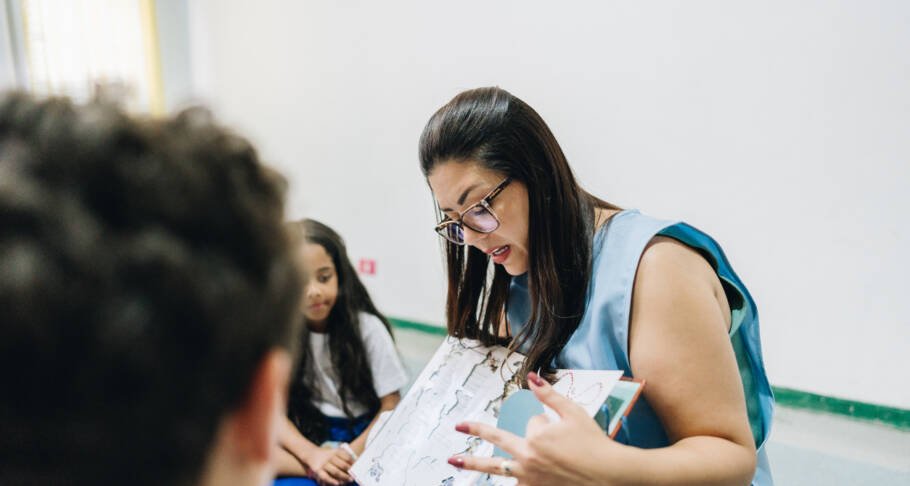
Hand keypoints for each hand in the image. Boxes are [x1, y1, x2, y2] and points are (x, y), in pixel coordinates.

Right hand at [307, 446, 353, 485]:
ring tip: (349, 480)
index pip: (347, 457)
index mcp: (335, 451)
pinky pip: (325, 477)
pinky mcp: (318, 470)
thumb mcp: (335, 452)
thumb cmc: (327, 455)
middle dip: (349, 471)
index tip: (358, 468)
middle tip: (354, 476)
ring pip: (335, 472)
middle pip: (342, 465)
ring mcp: (323, 464)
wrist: (311, 454)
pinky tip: (337, 483)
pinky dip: (332, 481)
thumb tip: (357, 462)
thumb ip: (345, 457)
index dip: (353, 463)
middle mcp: (330, 457)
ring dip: (343, 477)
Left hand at [448, 372, 621, 485]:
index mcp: (537, 437)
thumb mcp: (573, 414)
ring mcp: (529, 478)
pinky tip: (496, 481)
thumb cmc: (594, 445)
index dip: (547, 423)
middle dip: (475, 431)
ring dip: (474, 465)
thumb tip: (531, 377)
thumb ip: (549, 396)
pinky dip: (508, 482)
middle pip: (497, 441)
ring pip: (497, 468)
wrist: (610, 476)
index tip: (562, 432)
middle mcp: (528, 458)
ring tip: (454, 462)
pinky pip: (514, 485)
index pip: (533, 422)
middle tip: (458, 426)